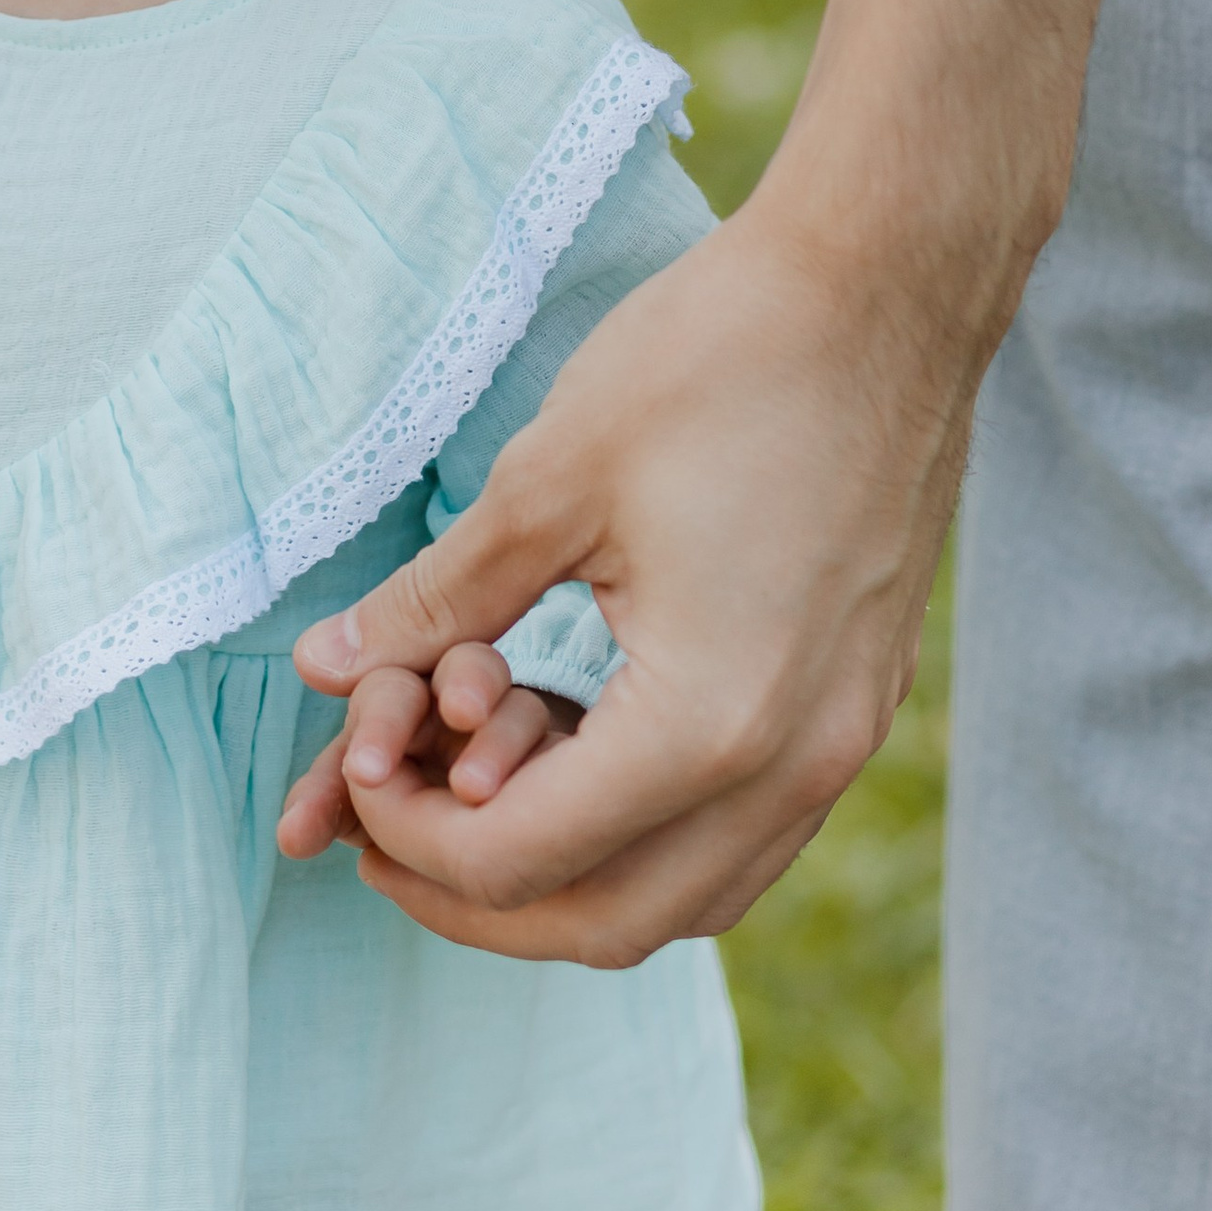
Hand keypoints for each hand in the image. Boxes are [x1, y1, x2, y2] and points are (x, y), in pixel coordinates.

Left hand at [278, 193, 981, 966]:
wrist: (886, 288)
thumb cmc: (720, 360)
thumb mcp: (548, 479)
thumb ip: (438, 599)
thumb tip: (325, 668)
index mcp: (710, 723)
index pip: (527, 857)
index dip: (411, 835)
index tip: (347, 773)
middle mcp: (791, 766)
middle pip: (609, 921)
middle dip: (473, 892)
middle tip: (377, 824)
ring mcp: (838, 744)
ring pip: (685, 895)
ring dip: (563, 873)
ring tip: (461, 789)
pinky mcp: (853, 707)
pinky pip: (739, 832)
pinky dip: (639, 826)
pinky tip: (562, 746)